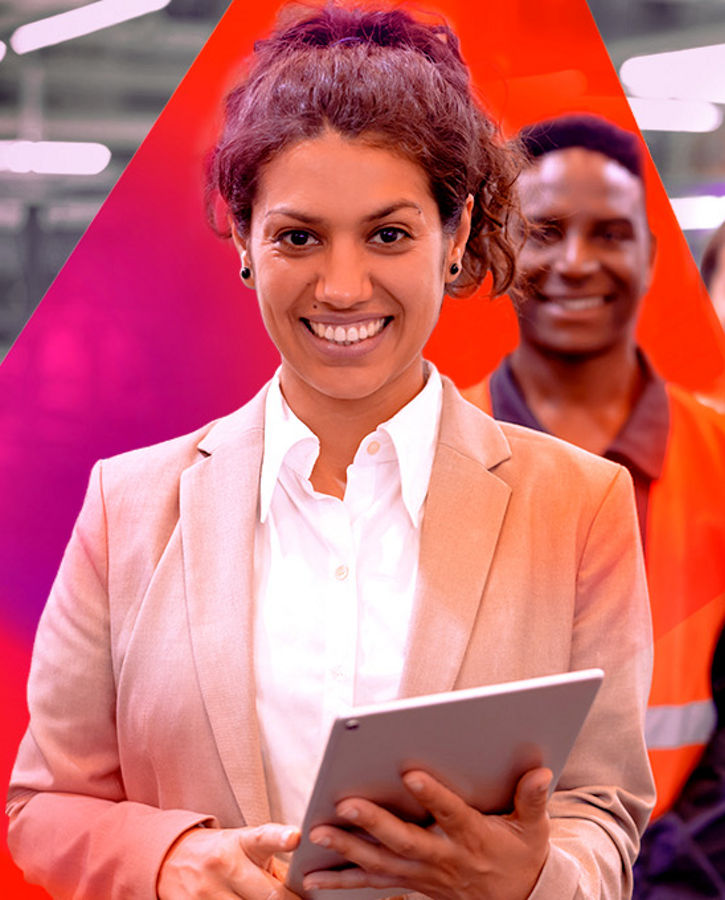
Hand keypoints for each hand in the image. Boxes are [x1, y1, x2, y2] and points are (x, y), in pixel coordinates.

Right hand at [157, 822, 301, 898]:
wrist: (171, 857)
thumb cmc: (221, 852)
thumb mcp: (246, 848)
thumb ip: (274, 866)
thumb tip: (302, 891)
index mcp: (242, 843)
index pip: (264, 838)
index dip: (280, 838)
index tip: (295, 837)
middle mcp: (225, 865)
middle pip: (268, 896)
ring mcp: (207, 892)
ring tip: (256, 897)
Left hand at [303, 767, 551, 899]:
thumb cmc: (521, 856)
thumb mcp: (534, 830)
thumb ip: (533, 800)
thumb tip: (540, 771)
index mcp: (474, 838)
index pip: (451, 815)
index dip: (433, 796)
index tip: (410, 773)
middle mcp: (445, 858)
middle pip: (405, 841)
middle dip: (374, 824)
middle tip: (345, 804)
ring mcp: (424, 875)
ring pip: (381, 864)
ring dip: (347, 850)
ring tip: (317, 834)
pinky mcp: (410, 884)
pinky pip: (373, 883)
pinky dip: (341, 879)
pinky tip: (311, 876)